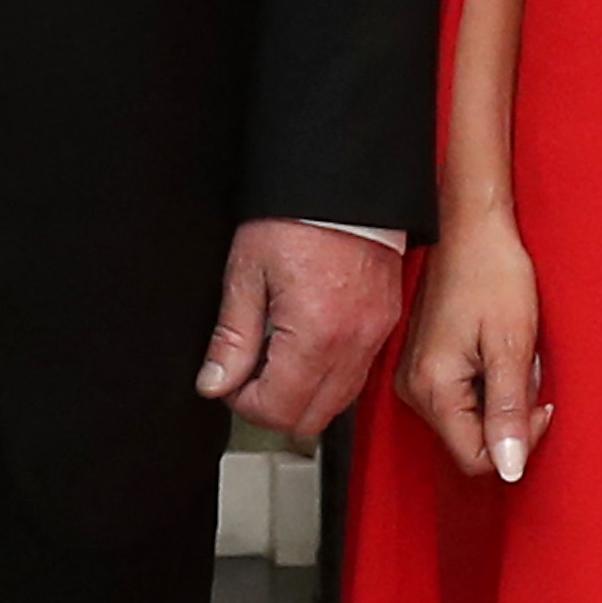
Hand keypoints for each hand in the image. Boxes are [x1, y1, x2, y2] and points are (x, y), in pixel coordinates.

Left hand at [197, 218, 408, 439]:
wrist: (345, 184)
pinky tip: (304, 349)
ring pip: (339, 403)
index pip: (279, 409)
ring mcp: (376, 336)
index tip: (227, 383)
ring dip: (303, 396)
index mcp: (316, 334)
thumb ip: (231, 337)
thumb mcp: (247, 272)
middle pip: (312, 418)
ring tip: (274, 360)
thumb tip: (215, 382)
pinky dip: (328, 377)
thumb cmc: (298, 215)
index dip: (243, 404)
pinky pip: (357, 375)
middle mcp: (354, 344)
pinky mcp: (386, 324)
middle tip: (247, 377)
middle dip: (273, 407)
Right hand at [394, 209, 550, 483]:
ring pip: (468, 421)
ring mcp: (415, 377)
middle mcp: (414, 389)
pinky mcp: (422, 366)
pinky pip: (460, 398)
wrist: (471, 231)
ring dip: (499, 397)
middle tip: (521, 365)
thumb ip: (509, 412)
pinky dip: (486, 382)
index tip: (537, 403)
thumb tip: (510, 468)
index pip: (478, 459)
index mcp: (433, 388)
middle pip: (471, 441)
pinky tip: (493, 349)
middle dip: (509, 414)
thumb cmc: (492, 273)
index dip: (519, 442)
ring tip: (507, 352)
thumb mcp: (512, 346)